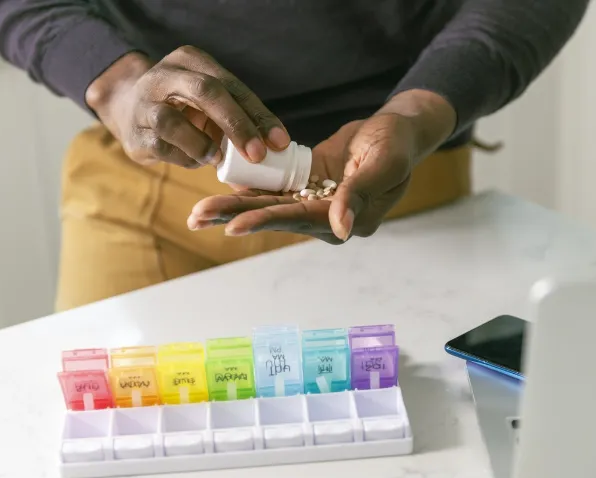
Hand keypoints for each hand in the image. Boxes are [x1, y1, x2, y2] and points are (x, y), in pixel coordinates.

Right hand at [85, 47, 289, 167]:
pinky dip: (184, 158)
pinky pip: (161, 148)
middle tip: (257, 154)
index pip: (232, 85)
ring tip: (216, 159)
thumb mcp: (209, 105)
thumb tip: (271, 154)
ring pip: (172, 122)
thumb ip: (236, 121)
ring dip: (201, 145)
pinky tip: (196, 161)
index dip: (258, 115)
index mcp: (192, 60)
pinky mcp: (134, 132)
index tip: (279, 142)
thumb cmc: (183, 108)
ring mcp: (145, 103)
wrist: (128, 108)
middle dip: (236, 124)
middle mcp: (166, 75)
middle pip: (206, 92)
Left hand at [187, 90, 456, 242]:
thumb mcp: (383, 164)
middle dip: (235, 217)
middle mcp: (327, 218)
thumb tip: (341, 229)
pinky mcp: (308, 187)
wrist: (399, 129)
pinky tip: (222, 193)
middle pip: (274, 217)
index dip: (265, 220)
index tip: (231, 226)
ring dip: (234, 208)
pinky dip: (249, 191)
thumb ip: (359, 195)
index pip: (299, 220)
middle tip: (196, 219)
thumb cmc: (397, 144)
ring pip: (269, 206)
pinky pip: (275, 190)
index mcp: (347, 219)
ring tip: (198, 213)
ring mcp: (315, 203)